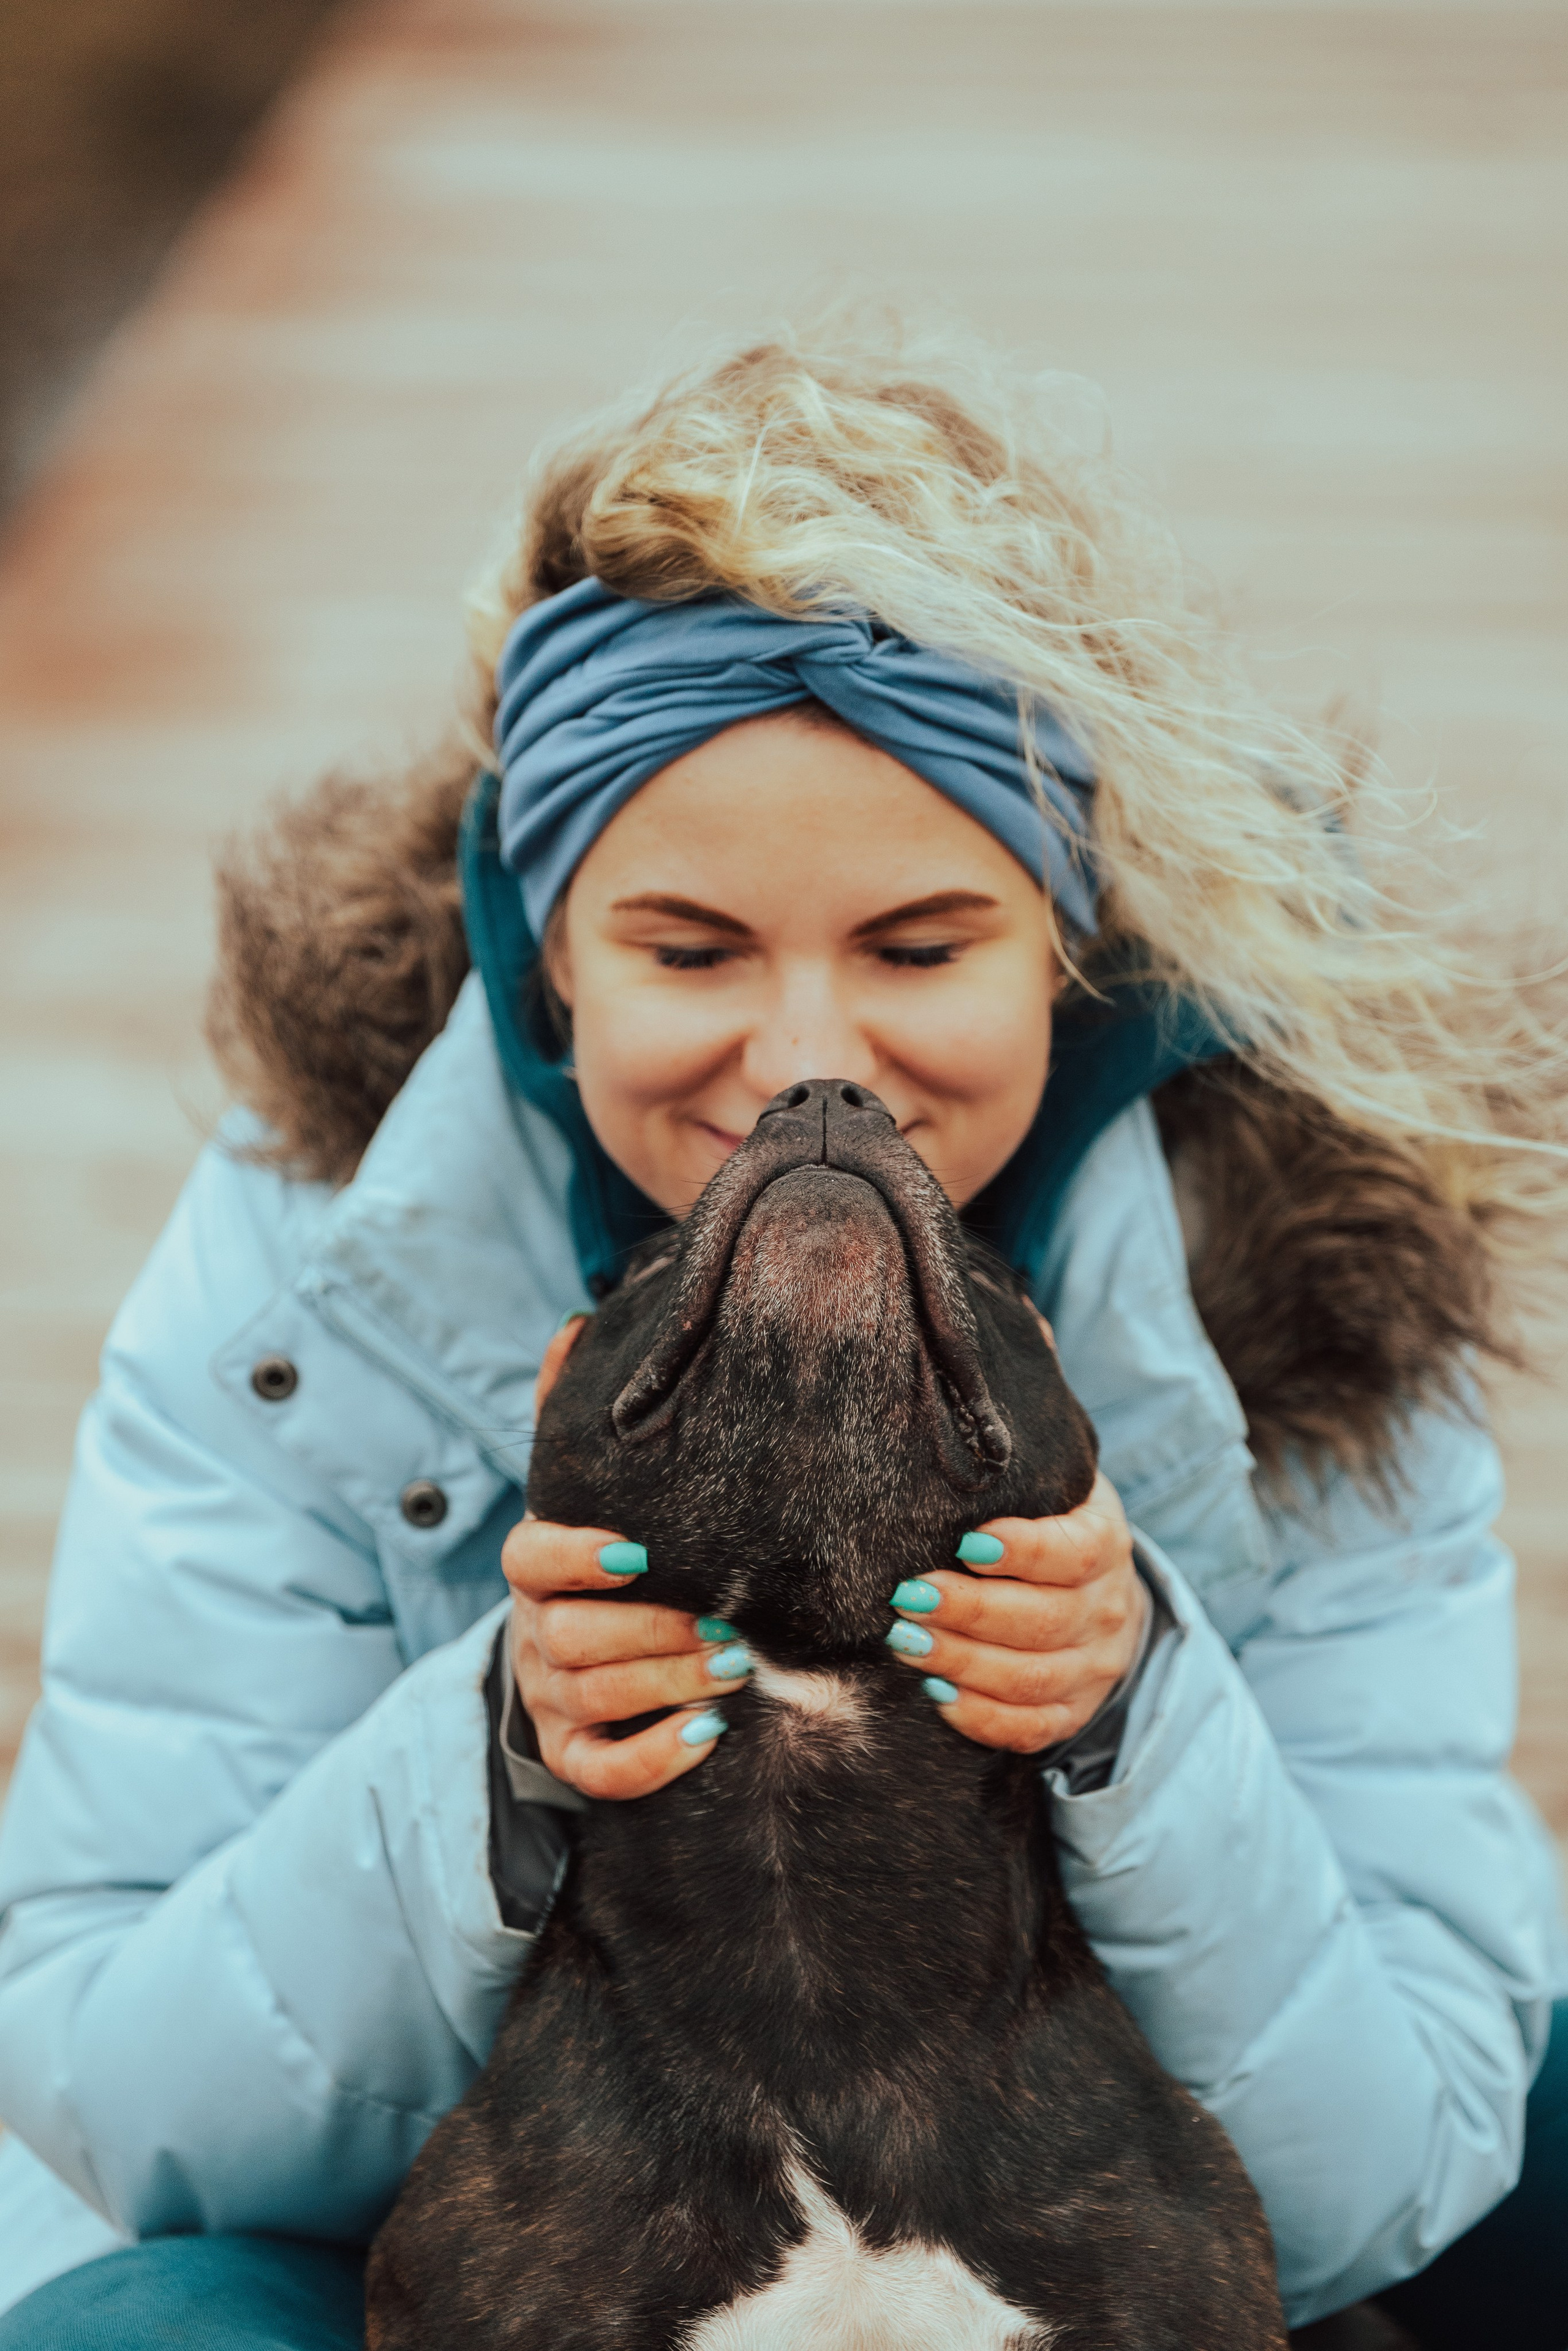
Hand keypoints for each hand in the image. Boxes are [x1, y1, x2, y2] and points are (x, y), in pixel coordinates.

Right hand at [503, 1317, 751, 1799]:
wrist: (583, 1654)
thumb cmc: (604, 1557)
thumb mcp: (586, 1484)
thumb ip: (573, 1410)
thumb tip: (577, 1323)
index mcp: (537, 1567)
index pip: (528, 1559)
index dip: (575, 1557)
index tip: (637, 1552)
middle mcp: (535, 1632)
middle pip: (570, 1638)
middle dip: (651, 1633)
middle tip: (728, 1625)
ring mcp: (549, 1697)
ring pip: (593, 1699)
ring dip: (667, 1685)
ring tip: (737, 1668)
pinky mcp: (573, 1752)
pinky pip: (601, 1769)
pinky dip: (653, 1758)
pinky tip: (709, 1735)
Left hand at [881, 1469, 1146, 1753]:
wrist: (1101, 1589)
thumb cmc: (1050, 1522)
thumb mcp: (1050, 1486)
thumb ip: (1010, 1474)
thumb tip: (939, 1437)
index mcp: (1104, 1544)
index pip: (1074, 1553)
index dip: (1021, 1551)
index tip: (964, 1543)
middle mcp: (1108, 1610)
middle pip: (1043, 1621)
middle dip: (968, 1612)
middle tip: (907, 1598)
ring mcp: (1094, 1668)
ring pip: (1031, 1679)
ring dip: (962, 1663)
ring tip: (905, 1642)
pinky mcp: (1073, 1710)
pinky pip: (1031, 1728)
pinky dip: (981, 1716)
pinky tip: (935, 1694)